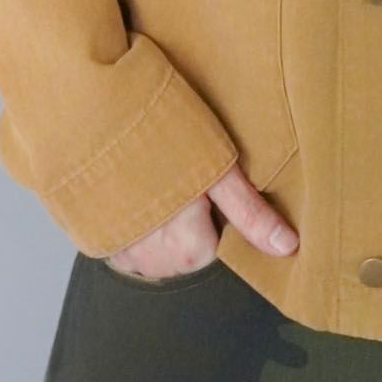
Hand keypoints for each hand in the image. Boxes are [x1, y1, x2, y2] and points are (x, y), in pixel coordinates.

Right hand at [104, 157, 299, 280]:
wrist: (94, 118)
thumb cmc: (159, 138)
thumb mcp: (216, 169)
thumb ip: (250, 213)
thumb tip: (288, 247)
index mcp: (186, 251)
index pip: (219, 248)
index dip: (218, 213)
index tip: (208, 186)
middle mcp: (150, 263)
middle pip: (187, 252)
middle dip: (191, 221)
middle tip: (182, 176)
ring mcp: (119, 253)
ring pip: (156, 251)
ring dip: (161, 225)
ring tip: (156, 179)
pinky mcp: (95, 240)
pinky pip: (125, 243)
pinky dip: (134, 223)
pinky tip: (131, 189)